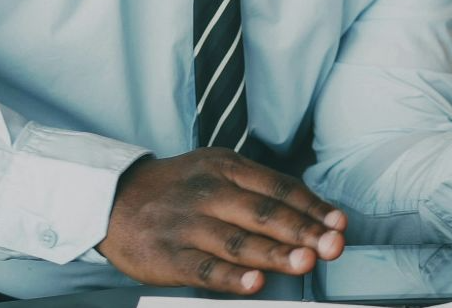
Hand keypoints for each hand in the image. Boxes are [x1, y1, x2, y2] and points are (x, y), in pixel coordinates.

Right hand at [97, 148, 346, 294]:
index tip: (338, 224)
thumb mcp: (215, 171)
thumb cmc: (177, 189)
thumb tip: (311, 215)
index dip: (312, 207)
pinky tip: (255, 283)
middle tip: (332, 245)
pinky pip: (204, 268)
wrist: (113, 199)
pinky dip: (231, 277)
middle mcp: (209, 193)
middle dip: (303, 231)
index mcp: (226, 168)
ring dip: (275, 254)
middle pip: (264, 213)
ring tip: (305, 262)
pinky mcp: (168, 256)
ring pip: (238, 241)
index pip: (278, 188)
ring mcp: (188, 225)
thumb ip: (257, 190)